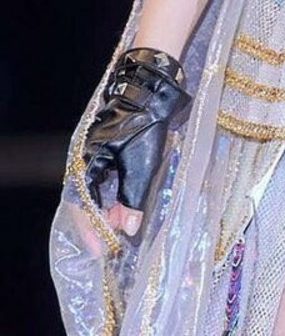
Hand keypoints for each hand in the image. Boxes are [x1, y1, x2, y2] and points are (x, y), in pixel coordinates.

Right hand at [84, 48, 191, 237]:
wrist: (151, 88)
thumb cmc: (144, 125)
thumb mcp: (141, 165)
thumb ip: (132, 198)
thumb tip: (128, 229)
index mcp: (87, 163)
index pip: (81, 205)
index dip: (91, 229)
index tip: (101, 249)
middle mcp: (86, 158)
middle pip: (85, 199)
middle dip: (99, 220)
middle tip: (115, 239)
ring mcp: (96, 151)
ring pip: (95, 189)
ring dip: (107, 208)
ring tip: (123, 223)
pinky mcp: (109, 145)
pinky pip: (104, 178)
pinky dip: (112, 193)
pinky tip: (124, 202)